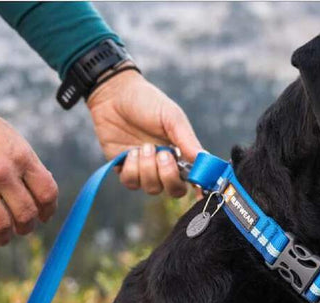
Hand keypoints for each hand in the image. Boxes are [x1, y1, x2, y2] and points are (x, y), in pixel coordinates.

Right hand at [0, 100, 57, 249]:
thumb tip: (38, 189)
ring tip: (2, 238)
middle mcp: (4, 173)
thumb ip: (25, 163)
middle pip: (27, 213)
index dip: (49, 209)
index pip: (48, 192)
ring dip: (4, 237)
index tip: (44, 216)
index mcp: (22, 157)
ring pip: (2, 225)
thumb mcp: (10, 138)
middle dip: (27, 226)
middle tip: (22, 229)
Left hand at [87, 68, 201, 196]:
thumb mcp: (172, 117)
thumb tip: (204, 160)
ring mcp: (144, 169)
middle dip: (169, 177)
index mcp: (182, 153)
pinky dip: (132, 169)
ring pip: (152, 188)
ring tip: (144, 147)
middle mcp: (165, 165)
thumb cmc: (148, 102)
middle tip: (163, 155)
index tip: (198, 184)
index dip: (199, 186)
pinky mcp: (124, 168)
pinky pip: (131, 183)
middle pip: (174, 190)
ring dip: (148, 169)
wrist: (114, 94)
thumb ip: (187, 140)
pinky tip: (131, 151)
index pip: (195, 178)